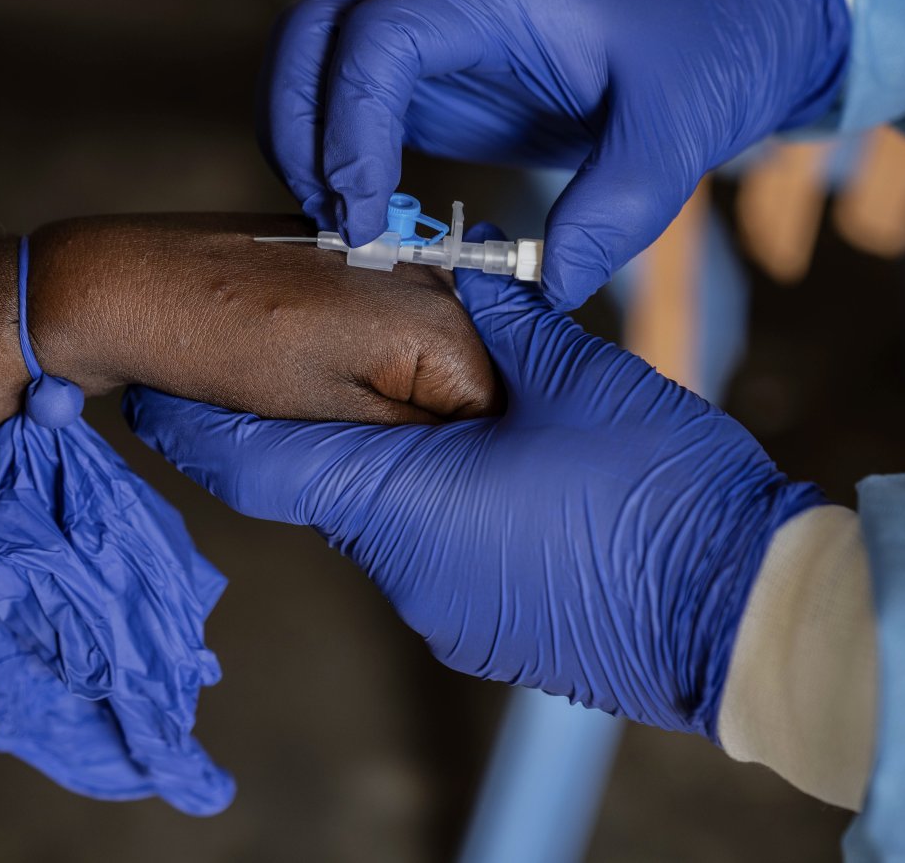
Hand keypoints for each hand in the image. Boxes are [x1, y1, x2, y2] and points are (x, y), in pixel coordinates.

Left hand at [27, 214, 497, 422]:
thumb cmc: (219, 347)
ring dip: (390, 395)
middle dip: (422, 424)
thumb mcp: (328, 416)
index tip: (401, 473)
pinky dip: (363, 361)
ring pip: (422, 358)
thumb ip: (411, 435)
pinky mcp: (356, 258)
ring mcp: (392, 260)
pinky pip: (388, 329)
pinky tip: (309, 372)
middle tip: (357, 449)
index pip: (490, 410)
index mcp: (433, 317)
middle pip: (460, 381)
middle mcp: (427, 277)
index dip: (449, 455)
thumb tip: (457, 457)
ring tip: (320, 403)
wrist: (130, 282)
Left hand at [125, 225, 824, 737]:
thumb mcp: (573, 374)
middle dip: (320, 418)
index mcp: (399, 501)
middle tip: (332, 350)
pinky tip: (499, 472)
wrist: (746, 616)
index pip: (252, 464)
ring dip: (393, 460)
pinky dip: (437, 506)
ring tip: (448, 404)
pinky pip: (431, 555)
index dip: (197, 420)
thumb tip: (458, 270)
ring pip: (381, 517)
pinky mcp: (486, 633)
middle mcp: (401, 572)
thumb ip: (494, 315)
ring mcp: (444, 614)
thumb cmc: (658, 490)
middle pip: (320, 483)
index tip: (158, 382)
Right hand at [262, 0, 848, 308]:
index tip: (365, 216)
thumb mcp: (680, 133)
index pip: (381, 36)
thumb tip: (546, 288)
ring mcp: (440, 42)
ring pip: (317, 61)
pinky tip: (369, 221)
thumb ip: (615, 212)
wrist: (729, 23)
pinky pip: (355, 104)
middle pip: (315, 33)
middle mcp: (452, 7)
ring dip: (304, 140)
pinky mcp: (442, 83)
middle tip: (334, 224)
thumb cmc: (709, 51)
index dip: (351, 124)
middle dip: (296, 127)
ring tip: (343, 228)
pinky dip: (336, 156)